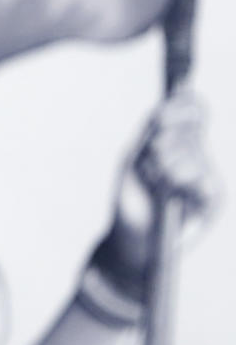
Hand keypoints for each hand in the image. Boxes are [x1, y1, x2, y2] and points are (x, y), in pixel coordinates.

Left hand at [99, 87, 219, 283]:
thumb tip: (162, 109)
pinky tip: (170, 191)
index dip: (182, 105)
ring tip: (155, 181)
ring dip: (166, 163)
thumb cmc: (131, 198)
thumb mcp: (134, 158)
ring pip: (194, 152)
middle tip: (150, 162)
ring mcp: (209, 177)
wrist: (131, 238)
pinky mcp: (214, 199)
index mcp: (181, 141)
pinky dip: (181, 180)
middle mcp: (199, 156)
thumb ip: (150, 132)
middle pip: (192, 127)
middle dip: (164, 141)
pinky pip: (203, 179)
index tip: (158, 116)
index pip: (195, 109)